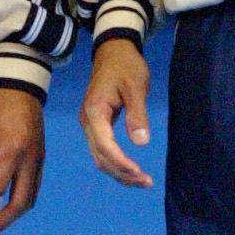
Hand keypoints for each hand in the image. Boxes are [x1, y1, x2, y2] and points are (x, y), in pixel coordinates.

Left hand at [0, 87, 44, 234]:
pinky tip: (7, 206)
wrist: (21, 85)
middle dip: (2, 221)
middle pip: (21, 202)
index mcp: (12, 151)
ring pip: (31, 198)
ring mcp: (39, 161)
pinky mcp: (41, 159)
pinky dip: (20, 202)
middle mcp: (30, 161)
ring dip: (13, 215)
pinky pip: (34, 188)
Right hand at [79, 38, 152, 188]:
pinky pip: (103, 149)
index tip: (140, 173)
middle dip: (122, 173)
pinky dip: (116, 163)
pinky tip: (131, 170)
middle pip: (100, 156)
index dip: (121, 162)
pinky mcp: (96, 125)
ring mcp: (89, 124)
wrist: (113, 51)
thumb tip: (141, 143)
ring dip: (119, 172)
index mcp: (95, 111)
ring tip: (142, 181)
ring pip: (100, 157)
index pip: (104, 145)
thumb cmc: (126, 66)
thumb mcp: (136, 86)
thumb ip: (138, 114)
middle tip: (146, 182)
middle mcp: (88, 121)